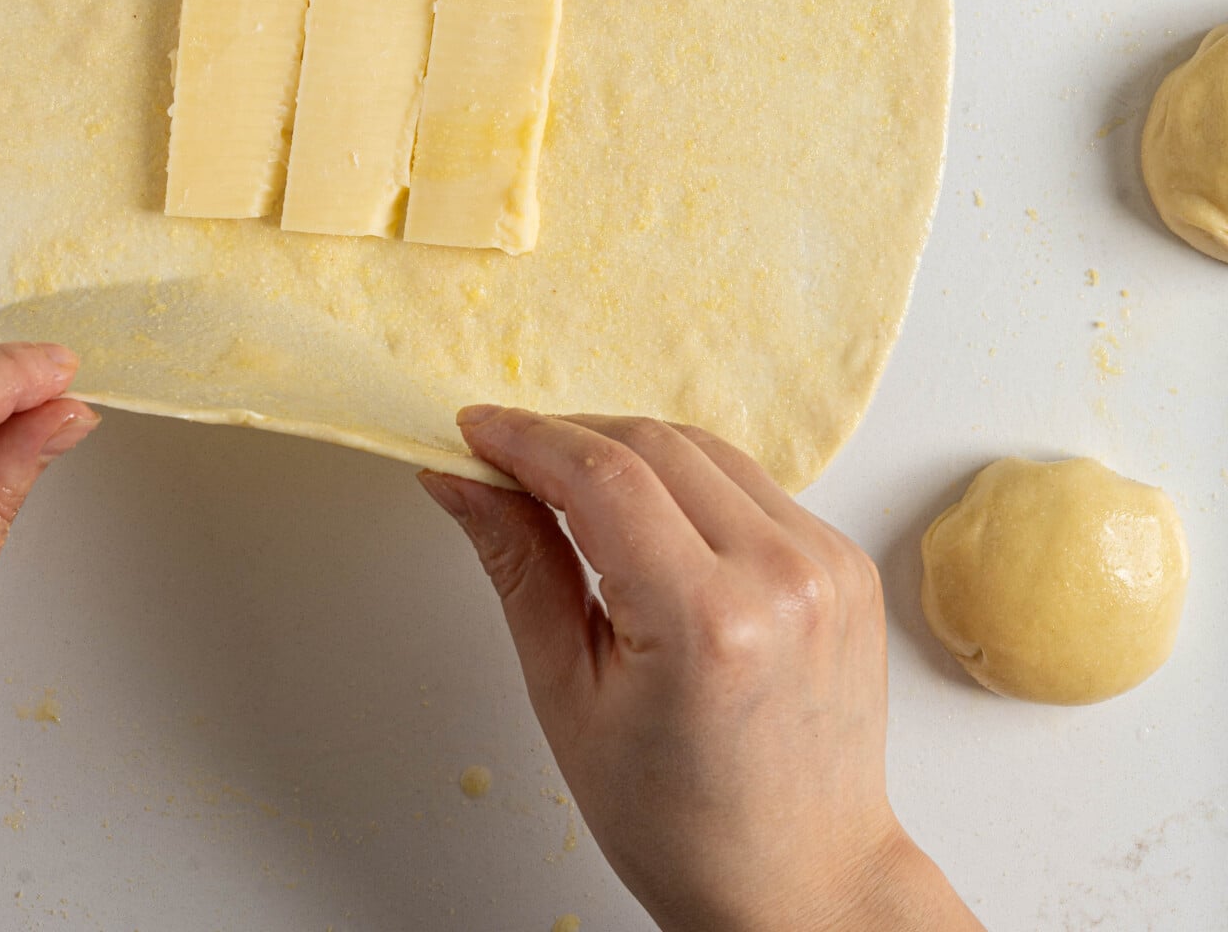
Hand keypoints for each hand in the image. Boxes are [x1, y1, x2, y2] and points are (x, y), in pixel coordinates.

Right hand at [422, 410, 982, 931]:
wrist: (801, 881)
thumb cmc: (681, 821)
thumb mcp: (568, 698)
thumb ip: (519, 567)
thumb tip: (464, 480)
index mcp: (707, 620)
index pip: (603, 475)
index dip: (528, 438)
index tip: (476, 431)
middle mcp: (780, 576)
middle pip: (653, 445)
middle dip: (570, 439)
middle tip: (508, 461)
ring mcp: (827, 563)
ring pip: (704, 451)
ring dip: (629, 453)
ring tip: (570, 491)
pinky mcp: (848, 561)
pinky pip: (751, 486)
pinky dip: (689, 486)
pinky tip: (651, 525)